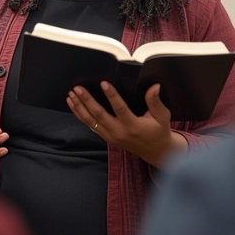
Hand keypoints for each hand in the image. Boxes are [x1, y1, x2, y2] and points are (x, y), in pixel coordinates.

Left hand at [66, 82, 186, 166]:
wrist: (155, 151)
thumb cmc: (159, 131)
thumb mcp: (162, 116)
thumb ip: (155, 101)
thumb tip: (154, 86)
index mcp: (133, 126)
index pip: (120, 109)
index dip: (111, 95)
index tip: (103, 83)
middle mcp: (119, 132)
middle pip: (99, 115)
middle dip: (87, 100)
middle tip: (78, 88)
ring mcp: (111, 136)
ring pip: (91, 121)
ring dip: (80, 107)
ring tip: (71, 95)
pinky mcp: (107, 138)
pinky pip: (90, 126)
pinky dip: (81, 115)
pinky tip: (74, 105)